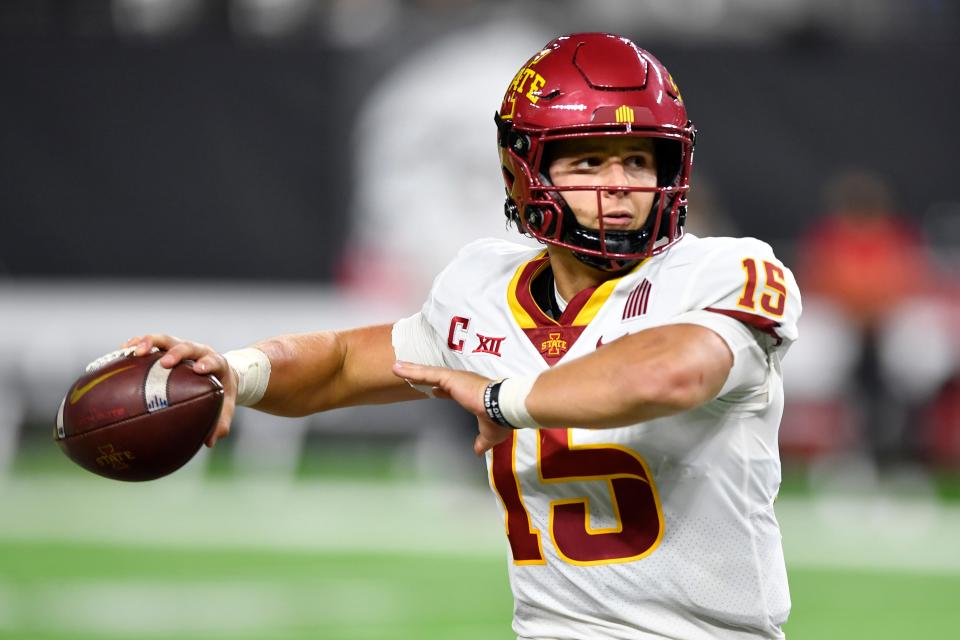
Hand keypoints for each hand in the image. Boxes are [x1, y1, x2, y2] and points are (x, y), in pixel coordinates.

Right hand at [121, 334, 236, 447]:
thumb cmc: (220, 390)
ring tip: (135, 351)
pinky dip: (137, 344)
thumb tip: (209, 442)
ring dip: (151, 342)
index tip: (199, 369)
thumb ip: (220, 423)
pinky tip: (122, 351)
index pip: (213, 360)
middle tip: (165, 363)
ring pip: (165, 340)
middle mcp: (198, 351)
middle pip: (186, 345)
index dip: (207, 363)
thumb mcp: (225, 405)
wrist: (219, 371)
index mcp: (216, 363)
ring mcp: (180, 346)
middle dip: (176, 352)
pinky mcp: (166, 347)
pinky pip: (151, 343)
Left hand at [392, 361, 511, 455]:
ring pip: (429, 373)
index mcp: (471, 392)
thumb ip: (482, 441)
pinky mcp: (450, 377)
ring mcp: (456, 378)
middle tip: (408, 373)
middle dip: (422, 376)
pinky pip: (427, 373)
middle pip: (437, 378)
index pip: (451, 389)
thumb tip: (478, 451)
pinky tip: (399, 369)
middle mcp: (463, 382)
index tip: (434, 389)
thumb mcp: (489, 434)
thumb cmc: (499, 419)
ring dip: (411, 370)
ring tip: (395, 367)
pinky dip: (412, 371)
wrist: (503, 408)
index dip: (441, 389)